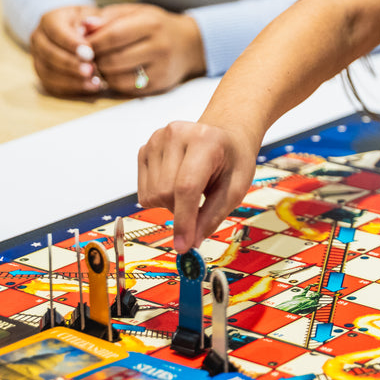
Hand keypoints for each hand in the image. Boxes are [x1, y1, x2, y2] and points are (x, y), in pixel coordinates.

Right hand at [30, 5, 106, 95]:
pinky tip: (89, 88)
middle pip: (49, 53)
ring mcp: (37, 57)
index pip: (56, 31)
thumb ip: (95, 19)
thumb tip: (92, 23)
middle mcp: (38, 38)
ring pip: (47, 71)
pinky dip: (70, 88)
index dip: (71, 43)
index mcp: (49, 19)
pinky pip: (51, 84)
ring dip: (70, 79)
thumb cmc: (88, 23)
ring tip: (93, 82)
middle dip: (70, 63)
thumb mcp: (93, 16)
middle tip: (91, 70)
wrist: (77, 32)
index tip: (90, 52)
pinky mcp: (42, 73)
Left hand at [84, 3, 205, 95]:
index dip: (92, 41)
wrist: (189, 44)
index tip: (80, 42)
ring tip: (100, 62)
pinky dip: (113, 81)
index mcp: (151, 24)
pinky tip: (113, 72)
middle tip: (87, 55)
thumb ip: (108, 17)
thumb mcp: (136, 12)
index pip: (113, 36)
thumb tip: (83, 27)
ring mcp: (160, 68)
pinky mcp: (159, 85)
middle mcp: (159, 47)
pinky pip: (126, 88)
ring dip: (102, 72)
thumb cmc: (156, 25)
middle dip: (94, 59)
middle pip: (113, 59)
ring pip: (117, 77)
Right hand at [138, 121, 258, 252]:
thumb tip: (190, 242)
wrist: (224, 135)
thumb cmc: (232, 160)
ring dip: (170, 204)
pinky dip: (159, 197)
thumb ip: (212, 216)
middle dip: (181, 212)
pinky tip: (176, 183)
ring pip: (152, 195)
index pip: (186, 186)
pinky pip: (143, 192)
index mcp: (205, 140)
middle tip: (200, 204)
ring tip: (191, 189)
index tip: (184, 246)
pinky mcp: (144, 149)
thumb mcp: (235, 188)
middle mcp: (176, 134)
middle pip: (165, 193)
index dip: (184, 220)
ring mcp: (156, 139)